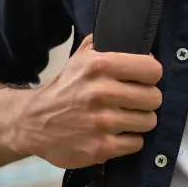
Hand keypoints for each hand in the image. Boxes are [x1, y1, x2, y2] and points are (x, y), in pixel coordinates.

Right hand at [15, 34, 162, 169]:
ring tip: (124, 117)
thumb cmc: (65, 87)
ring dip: (139, 121)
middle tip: (133, 101)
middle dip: (146, 99)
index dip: (150, 75)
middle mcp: (102, 92)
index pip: (152, 69)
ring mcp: (102, 122)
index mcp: (100, 65)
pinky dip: (129, 140)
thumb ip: (107, 43)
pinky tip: (116, 133)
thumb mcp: (81, 56)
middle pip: (154, 98)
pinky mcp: (100, 148)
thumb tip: (137, 38)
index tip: (143, 79)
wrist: (33, 122)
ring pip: (149, 121)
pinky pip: (137, 143)